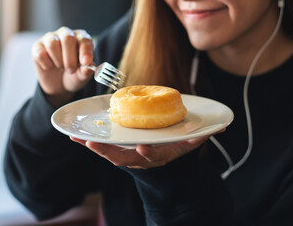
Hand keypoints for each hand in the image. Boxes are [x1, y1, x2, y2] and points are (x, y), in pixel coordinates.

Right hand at [32, 27, 93, 105]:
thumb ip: (86, 72)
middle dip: (70, 59)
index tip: (85, 62)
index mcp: (81, 38)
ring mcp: (50, 38)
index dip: (85, 51)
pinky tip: (50, 66)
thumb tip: (87, 68)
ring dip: (58, 61)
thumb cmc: (73, 75)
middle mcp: (66, 34)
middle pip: (67, 38)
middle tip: (71, 70)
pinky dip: (47, 64)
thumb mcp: (82, 76)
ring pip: (52, 44)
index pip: (84, 39)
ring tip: (61, 67)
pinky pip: (41, 54)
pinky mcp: (37, 46)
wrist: (59, 84)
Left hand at [70, 131, 222, 168]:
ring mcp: (126, 156)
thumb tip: (220, 127)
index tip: (144, 146)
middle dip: (108, 152)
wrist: (161, 165)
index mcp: (158, 156)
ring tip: (76, 137)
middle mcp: (140, 159)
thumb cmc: (172, 149)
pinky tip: (71, 133)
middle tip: (94, 145)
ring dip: (92, 146)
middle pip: (122, 158)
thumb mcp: (186, 145)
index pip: (154, 155)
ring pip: (107, 153)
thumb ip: (200, 137)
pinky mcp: (116, 151)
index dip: (149, 152)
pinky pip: (100, 146)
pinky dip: (86, 141)